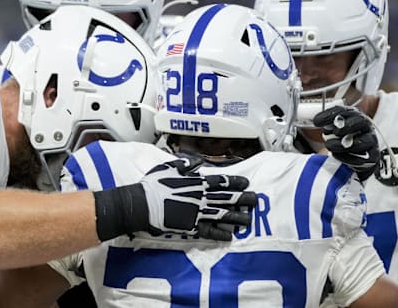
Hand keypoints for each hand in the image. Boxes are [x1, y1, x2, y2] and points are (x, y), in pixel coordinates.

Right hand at [140, 156, 257, 240]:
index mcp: (197, 183)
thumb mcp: (169, 167)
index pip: (222, 182)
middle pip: (227, 198)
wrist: (142, 204)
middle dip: (243, 199)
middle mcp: (201, 197)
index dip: (235, 182)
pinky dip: (220, 234)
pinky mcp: (191, 227)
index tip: (246, 183)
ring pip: (222, 215)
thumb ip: (185, 164)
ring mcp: (197, 213)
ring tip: (248, 221)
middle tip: (255, 200)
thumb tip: (197, 162)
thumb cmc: (154, 184)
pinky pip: (209, 231)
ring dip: (236, 217)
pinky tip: (230, 236)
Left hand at [313, 106, 379, 180]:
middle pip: (360, 121)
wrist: (358, 158)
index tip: (317, 121)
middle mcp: (365, 127)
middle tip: (334, 132)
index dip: (330, 115)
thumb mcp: (336, 129)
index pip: (344, 111)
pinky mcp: (373, 156)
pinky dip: (346, 157)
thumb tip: (317, 121)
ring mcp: (371, 141)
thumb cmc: (345, 140)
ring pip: (360, 142)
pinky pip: (362, 158)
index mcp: (355, 116)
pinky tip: (336, 155)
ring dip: (342, 144)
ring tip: (329, 146)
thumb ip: (329, 124)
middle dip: (345, 125)